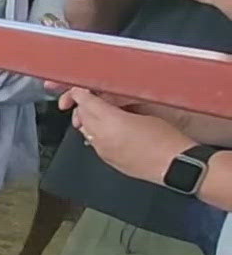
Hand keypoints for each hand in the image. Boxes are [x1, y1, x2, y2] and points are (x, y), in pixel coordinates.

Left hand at [60, 86, 195, 184]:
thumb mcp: (144, 112)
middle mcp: (102, 137)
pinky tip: (110, 131)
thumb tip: (109, 102)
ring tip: (102, 114)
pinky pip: (94, 143)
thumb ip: (120, 105)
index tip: (80, 89)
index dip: (80, 93)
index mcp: (111, 122)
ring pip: (85, 130)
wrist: (175, 165)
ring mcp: (102, 150)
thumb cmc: (167, 139)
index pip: (86, 103)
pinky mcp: (107, 160)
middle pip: (81, 116)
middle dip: (84, 106)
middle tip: (92, 99)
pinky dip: (96, 134)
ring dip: (89, 120)